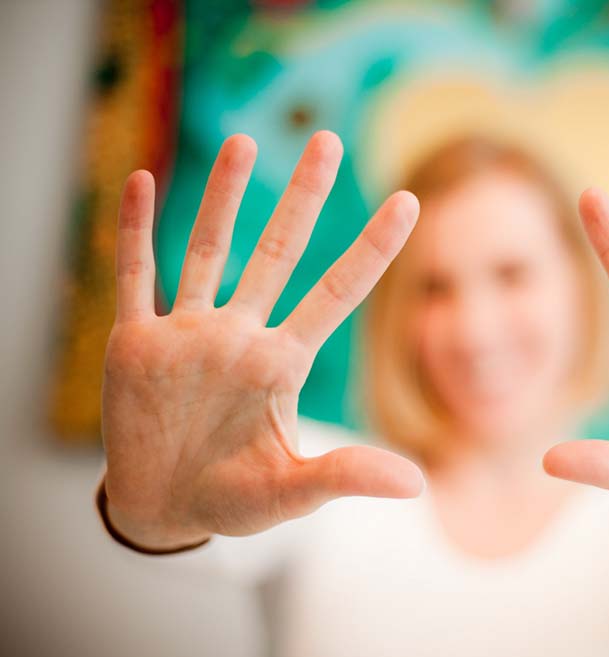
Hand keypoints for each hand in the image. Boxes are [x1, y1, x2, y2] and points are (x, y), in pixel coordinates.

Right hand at [102, 131, 423, 549]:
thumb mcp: (290, 492)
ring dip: (223, 197)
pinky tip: (143, 180)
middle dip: (303, 197)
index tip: (410, 200)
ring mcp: (189, 333)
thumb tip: (417, 486)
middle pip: (278, 252)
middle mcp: (240, 335)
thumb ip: (344, 476)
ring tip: (244, 143)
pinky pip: (136, 275)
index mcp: (281, 364)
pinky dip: (136, 230)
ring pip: (208, 249)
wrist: (163, 509)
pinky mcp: (138, 341)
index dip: (373, 248)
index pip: (337, 293)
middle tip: (327, 138)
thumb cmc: (232, 500)